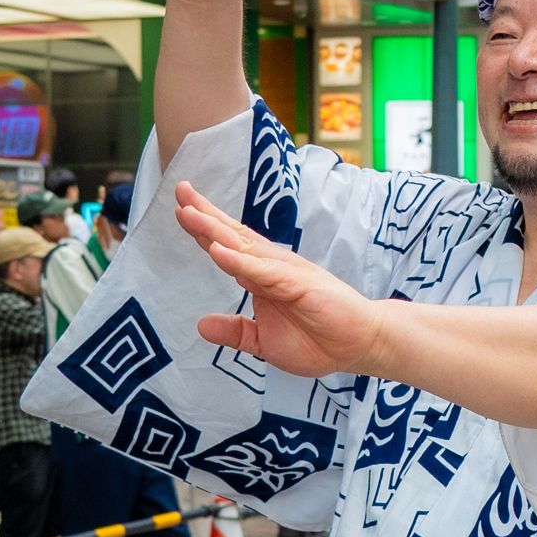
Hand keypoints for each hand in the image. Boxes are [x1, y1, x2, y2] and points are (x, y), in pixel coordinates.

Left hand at [177, 183, 381, 376]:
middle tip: (180, 190)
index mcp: (262, 277)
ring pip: (243, 246)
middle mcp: (271, 267)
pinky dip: (239, 261)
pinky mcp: (298, 284)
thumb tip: (201, 326)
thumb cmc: (318, 340)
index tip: (182, 209)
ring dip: (214, 229)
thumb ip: (235, 332)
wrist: (357, 347)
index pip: (228, 246)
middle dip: (204, 214)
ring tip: (188, 213)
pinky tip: (217, 252)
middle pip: (232, 236)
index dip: (204, 228)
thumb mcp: (264, 342)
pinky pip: (262, 271)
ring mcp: (285, 273)